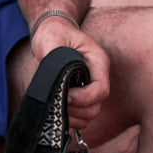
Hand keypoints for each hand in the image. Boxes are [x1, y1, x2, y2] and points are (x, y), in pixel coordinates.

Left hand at [30, 16, 110, 130]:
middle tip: (56, 101)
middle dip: (76, 109)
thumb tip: (54, 80)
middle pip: (96, 106)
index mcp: (97, 61)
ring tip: (54, 105)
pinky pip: (81, 118)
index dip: (83, 97)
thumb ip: (54, 57)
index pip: (101, 89)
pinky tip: (55, 110)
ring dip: (72, 117)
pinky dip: (70, 120)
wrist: (52, 32)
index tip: (64, 94)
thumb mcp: (52, 38)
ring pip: (89, 115)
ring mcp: (89, 88)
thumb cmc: (54, 32)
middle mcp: (97, 77)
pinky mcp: (80, 96)